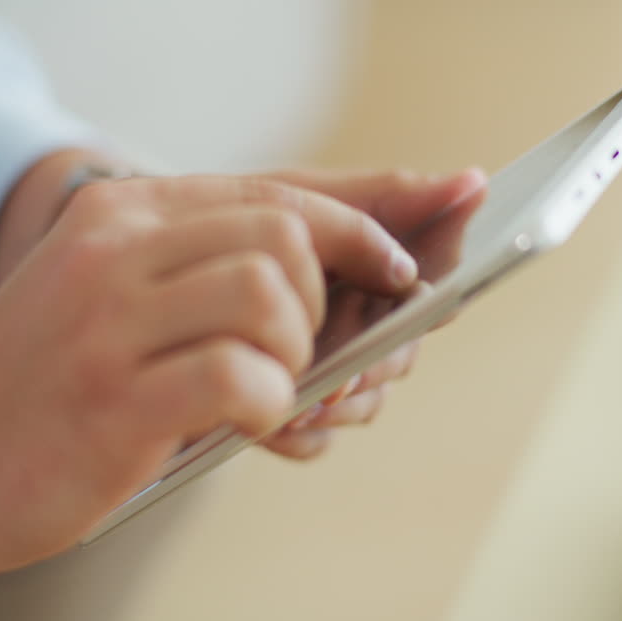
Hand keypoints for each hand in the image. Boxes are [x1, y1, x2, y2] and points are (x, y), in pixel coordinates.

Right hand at [0, 174, 419, 620]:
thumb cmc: (41, 393)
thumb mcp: (112, 305)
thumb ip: (212, 280)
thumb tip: (352, 286)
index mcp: (123, 212)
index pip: (277, 189)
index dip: (371, 207)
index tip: (444, 210)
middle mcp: (115, 244)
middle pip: (289, 230)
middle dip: (341, 297)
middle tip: (333, 357)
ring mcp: (108, 315)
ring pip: (274, 292)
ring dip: (301, 356)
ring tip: (272, 397)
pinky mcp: (112, 392)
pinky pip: (244, 375)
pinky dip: (274, 407)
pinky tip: (251, 427)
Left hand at [257, 168, 486, 458]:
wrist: (147, 283)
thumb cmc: (229, 230)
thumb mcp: (294, 201)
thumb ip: (379, 197)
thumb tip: (474, 181)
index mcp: (374, 274)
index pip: (429, 296)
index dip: (422, 307)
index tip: (404, 304)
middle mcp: (360, 326)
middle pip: (399, 354)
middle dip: (375, 362)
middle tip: (345, 370)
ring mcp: (326, 373)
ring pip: (363, 402)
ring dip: (338, 403)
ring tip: (304, 399)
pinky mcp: (289, 416)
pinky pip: (316, 439)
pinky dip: (301, 434)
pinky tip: (277, 425)